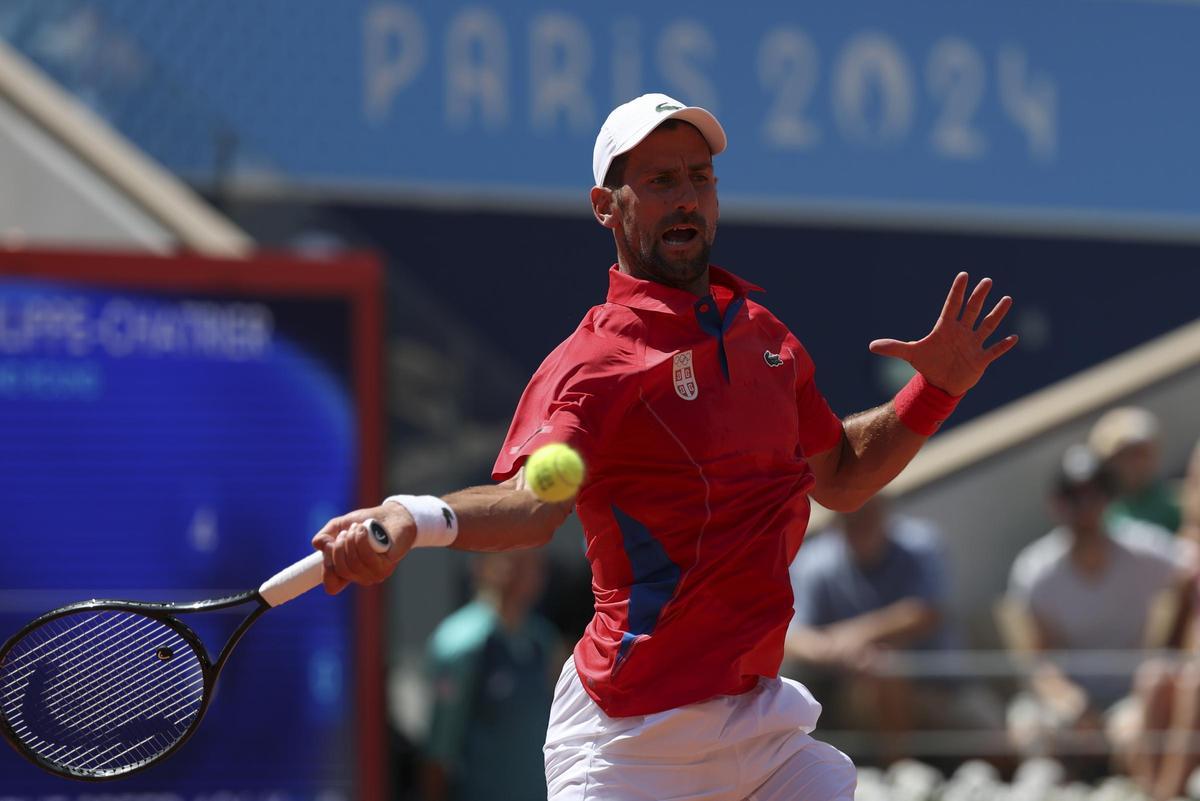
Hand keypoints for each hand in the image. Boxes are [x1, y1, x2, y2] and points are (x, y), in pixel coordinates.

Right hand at [311, 503, 416, 593]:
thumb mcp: (340, 526)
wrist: (392, 515)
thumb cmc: (367, 522)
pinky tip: (364, 530)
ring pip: (353, 565)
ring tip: (357, 528)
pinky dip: (361, 541)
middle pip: (340, 571)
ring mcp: (374, 574)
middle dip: (338, 548)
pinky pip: (367, 558)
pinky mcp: (386, 566)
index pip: (332, 587)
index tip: (329, 546)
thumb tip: (317, 545)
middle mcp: (360, 576)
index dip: (326, 569)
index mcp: (347, 571)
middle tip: (345, 532)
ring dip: (351, 542)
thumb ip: (326, 536)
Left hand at [869, 272, 1017, 395]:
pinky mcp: (981, 359)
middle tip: (987, 281)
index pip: (952, 305)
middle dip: (979, 296)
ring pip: (987, 326)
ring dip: (997, 314)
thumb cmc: (928, 365)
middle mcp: (962, 332)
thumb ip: (894, 348)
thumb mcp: (911, 355)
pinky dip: (1003, 345)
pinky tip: (1013, 337)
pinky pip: (994, 350)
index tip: (964, 275)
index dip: (957, 291)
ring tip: (1006, 299)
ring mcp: (973, 344)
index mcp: (946, 328)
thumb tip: (871, 346)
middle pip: (972, 310)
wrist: (940, 383)